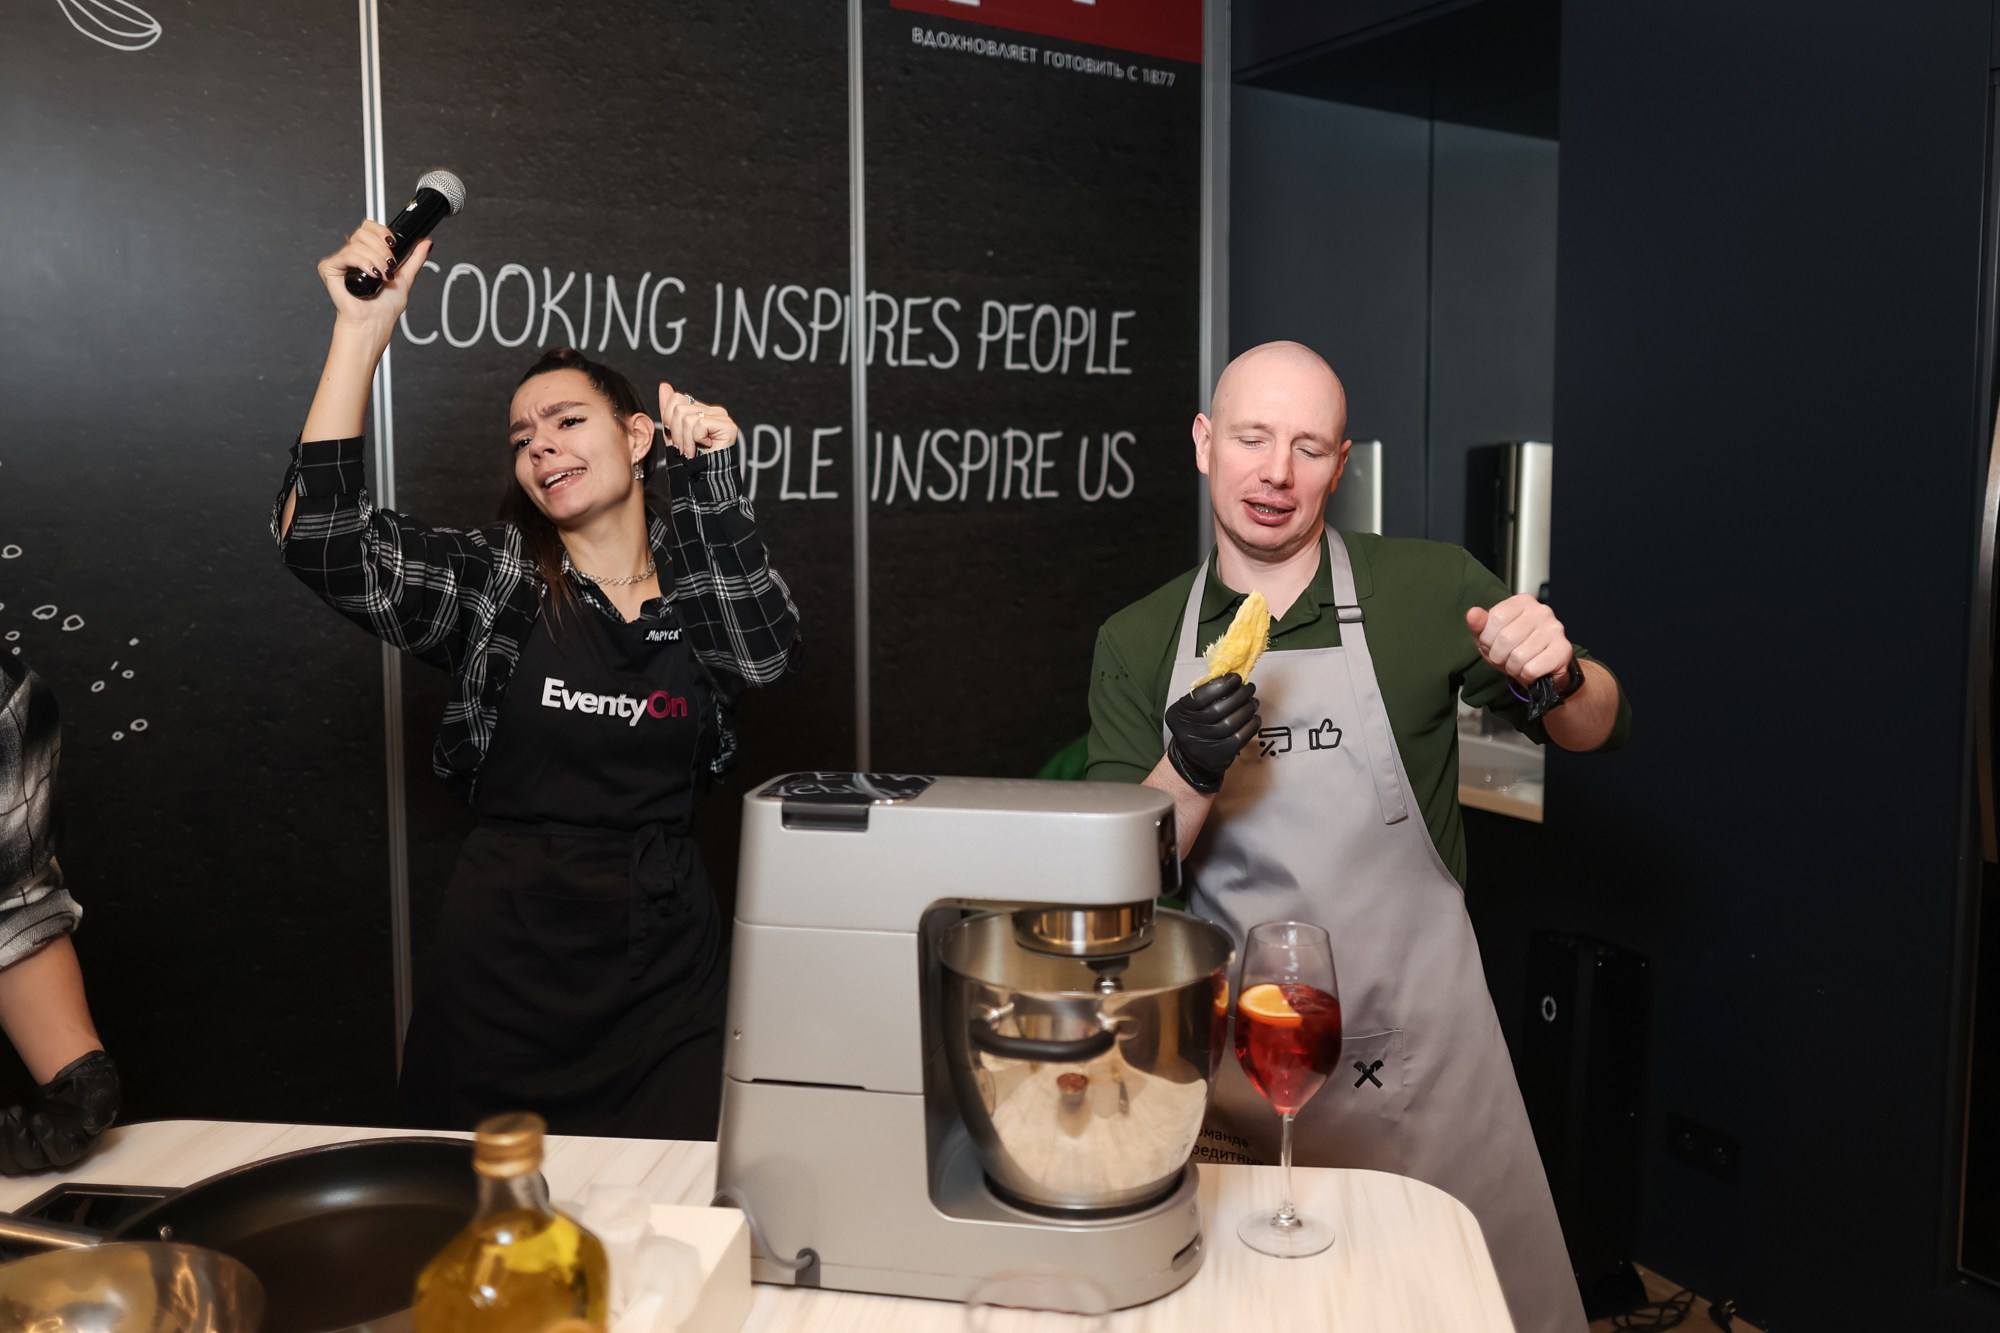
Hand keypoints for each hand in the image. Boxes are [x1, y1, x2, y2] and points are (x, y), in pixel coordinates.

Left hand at [0, 1049, 118, 1174]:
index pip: (61, 1154)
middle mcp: (55, 1155)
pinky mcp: (19, 1146)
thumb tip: (92, 1124)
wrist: (76, 1086)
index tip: (37, 1117)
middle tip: (14, 1112)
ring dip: (4, 1140)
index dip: (47, 1140)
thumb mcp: (102, 1096)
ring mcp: (35, 1152)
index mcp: (78, 1145)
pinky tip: (0, 1119)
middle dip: (18, 1138)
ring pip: (14, 1162)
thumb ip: (99, 1110)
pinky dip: (0, 1137)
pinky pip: (3, 1154)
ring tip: (5, 1114)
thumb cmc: (90, 1091)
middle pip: (31, 1161)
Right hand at [316, 221, 432, 326]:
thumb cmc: (384, 307)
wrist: (374, 322)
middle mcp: (353, 254)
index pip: (369, 228)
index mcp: (367, 253)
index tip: (393, 244)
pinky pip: (346, 254)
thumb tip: (426, 242)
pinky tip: (371, 274)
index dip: (382, 231)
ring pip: (357, 243)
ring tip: (382, 275)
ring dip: (375, 259)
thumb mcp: (406, 277)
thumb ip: (415, 258)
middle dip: (381, 248)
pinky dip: (363, 263)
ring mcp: (341, 260)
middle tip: (389, 266)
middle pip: (363, 231)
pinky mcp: (330, 268)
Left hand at [657, 382, 738, 458]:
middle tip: (683, 448)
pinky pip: (699, 425)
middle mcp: (713, 410)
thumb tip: (664, 386)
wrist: (704, 478)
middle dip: (676, 433)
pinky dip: (696, 440)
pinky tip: (704, 448)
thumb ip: (668, 409)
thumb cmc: (691, 458)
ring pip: (687, 418)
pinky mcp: (727, 425)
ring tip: (691, 451)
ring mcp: (721, 416)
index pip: (677, 399)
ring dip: (685, 440)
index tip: (676, 439)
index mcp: (701, 409)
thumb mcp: (673, 433)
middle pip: (680, 408)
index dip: (669, 420)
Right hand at [1164, 673, 1259, 793]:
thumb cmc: (1196, 726)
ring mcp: (1204, 745)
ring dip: (1247, 709)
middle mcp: (1189, 731)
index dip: (1221, 685)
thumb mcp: (1190, 709)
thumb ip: (1205, 694)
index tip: (1235, 678)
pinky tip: (1254, 718)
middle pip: (1219, 709)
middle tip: (1249, 688)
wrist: (1193, 759)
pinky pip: (1240, 737)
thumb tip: (1232, 679)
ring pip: (1231, 723)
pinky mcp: (1220, 755)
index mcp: (1179, 714)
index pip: (1200, 696)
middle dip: (1239, 695)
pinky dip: (1251, 725)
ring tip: (1253, 702)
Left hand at [1466, 595, 1573, 688]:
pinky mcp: (1563, 649)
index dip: (1488, 638)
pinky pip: (1532, 669)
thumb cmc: (1514, 649)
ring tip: (1519, 664)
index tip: (1492, 644)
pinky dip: (1526, 675)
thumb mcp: (1490, 636)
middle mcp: (1542, 611)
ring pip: (1518, 656)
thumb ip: (1479, 624)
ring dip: (1513, 667)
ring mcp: (1555, 629)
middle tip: (1506, 658)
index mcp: (1523, 602)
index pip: (1495, 618)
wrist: (1542, 669)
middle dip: (1499, 656)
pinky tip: (1532, 670)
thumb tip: (1473, 614)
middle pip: (1506, 638)